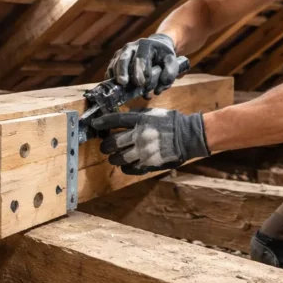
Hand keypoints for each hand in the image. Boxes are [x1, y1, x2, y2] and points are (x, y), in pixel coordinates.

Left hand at [92, 108, 209, 174]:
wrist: (187, 136)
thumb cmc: (170, 122)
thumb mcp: (152, 113)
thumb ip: (135, 116)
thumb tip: (118, 118)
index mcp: (140, 120)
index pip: (114, 120)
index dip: (102, 123)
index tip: (95, 124)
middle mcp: (140, 136)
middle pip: (112, 142)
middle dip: (105, 145)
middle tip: (105, 146)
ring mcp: (144, 151)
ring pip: (118, 158)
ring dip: (113, 158)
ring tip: (114, 157)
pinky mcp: (149, 163)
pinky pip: (130, 169)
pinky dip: (124, 167)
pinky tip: (125, 164)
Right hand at [106, 34, 182, 96]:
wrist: (156, 47)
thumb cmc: (163, 56)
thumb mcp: (172, 61)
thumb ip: (170, 73)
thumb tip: (157, 89)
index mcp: (146, 45)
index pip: (142, 57)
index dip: (142, 71)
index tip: (143, 83)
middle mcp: (131, 47)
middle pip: (124, 58)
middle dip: (123, 71)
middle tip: (124, 82)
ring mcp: (122, 52)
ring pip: (115, 63)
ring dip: (117, 76)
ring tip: (119, 87)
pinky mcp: (116, 59)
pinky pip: (111, 68)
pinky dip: (112, 78)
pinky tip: (116, 87)